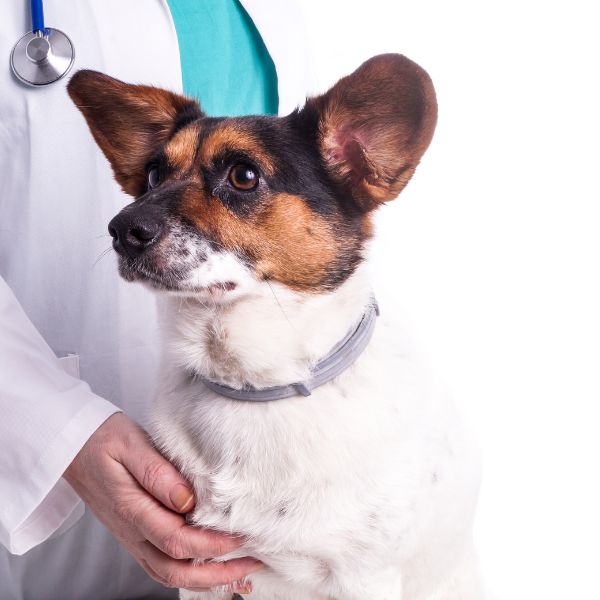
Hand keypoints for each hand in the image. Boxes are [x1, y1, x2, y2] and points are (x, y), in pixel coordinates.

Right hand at [64, 412, 260, 592]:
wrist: (73, 446)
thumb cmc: (103, 440)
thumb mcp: (131, 444)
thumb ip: (158, 473)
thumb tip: (187, 499)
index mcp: (131, 509)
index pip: (176, 540)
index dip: (211, 545)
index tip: (240, 538)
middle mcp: (131, 531)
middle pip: (174, 570)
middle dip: (215, 574)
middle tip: (249, 562)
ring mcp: (131, 537)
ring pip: (167, 573)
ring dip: (204, 578)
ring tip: (237, 570)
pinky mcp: (134, 534)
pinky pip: (160, 564)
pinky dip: (188, 572)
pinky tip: (208, 564)